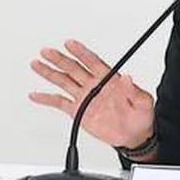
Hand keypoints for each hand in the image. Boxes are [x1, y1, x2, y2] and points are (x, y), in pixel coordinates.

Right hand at [29, 39, 154, 148]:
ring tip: (37, 63)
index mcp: (110, 80)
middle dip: (60, 59)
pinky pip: (60, 103)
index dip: (81, 52)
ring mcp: (85, 98)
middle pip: (74, 68)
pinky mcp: (79, 112)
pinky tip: (36, 94)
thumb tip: (128, 78)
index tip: (70, 43)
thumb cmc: (141, 117)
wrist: (134, 136)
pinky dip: (47, 99)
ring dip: (50, 73)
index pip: (93, 62)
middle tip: (47, 51)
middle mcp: (95, 86)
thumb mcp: (143, 102)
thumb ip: (134, 91)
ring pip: (64, 81)